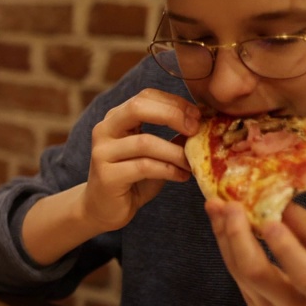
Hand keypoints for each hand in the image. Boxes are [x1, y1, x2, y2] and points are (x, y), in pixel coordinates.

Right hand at [81, 88, 199, 231]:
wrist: (103, 208)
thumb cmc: (133, 179)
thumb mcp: (153, 153)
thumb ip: (170, 137)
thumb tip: (202, 124)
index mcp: (116, 118)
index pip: (145, 96)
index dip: (174, 102)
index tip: (197, 116)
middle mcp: (104, 130)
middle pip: (138, 108)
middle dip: (173, 115)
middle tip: (196, 130)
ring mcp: (102, 153)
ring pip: (145, 142)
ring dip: (175, 152)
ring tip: (192, 163)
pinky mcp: (107, 176)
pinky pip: (144, 167)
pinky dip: (169, 170)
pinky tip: (182, 176)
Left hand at [208, 200, 305, 305]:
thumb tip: (272, 198)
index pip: (304, 274)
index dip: (285, 248)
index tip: (268, 221)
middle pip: (257, 274)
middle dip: (238, 236)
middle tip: (230, 205)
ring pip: (239, 272)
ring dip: (224, 236)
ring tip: (215, 206)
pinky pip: (236, 274)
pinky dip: (227, 246)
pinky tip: (221, 223)